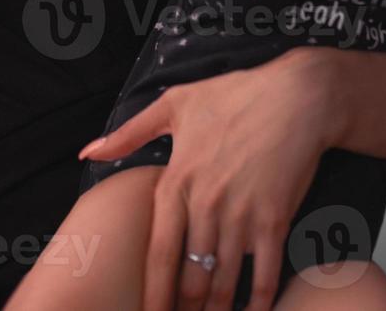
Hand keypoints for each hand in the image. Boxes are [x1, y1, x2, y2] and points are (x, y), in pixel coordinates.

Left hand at [77, 48, 333, 310]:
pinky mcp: (274, 219)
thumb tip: (88, 151)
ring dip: (217, 309)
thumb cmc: (234, 95)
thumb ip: (129, 133)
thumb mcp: (175, 103)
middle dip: (185, 307)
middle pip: (190, 275)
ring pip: (223, 280)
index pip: (158, 253)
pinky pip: (264, 272)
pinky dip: (259, 300)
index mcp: (177, 181)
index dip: (153, 293)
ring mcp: (241, 215)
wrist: (297, 96)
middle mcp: (206, 205)